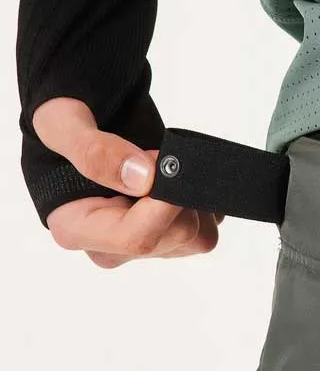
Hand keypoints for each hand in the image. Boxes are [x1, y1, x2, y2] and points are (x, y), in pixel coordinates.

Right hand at [35, 97, 223, 268]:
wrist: (88, 126)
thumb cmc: (68, 127)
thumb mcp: (60, 122)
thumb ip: (93, 150)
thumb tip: (143, 179)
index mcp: (76, 230)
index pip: (137, 237)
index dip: (166, 204)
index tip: (166, 164)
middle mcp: (111, 248)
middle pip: (177, 235)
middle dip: (179, 193)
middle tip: (156, 157)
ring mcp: (143, 248)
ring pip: (200, 237)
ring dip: (194, 198)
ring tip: (163, 170)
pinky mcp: (170, 242)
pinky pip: (209, 229)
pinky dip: (202, 202)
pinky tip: (175, 183)